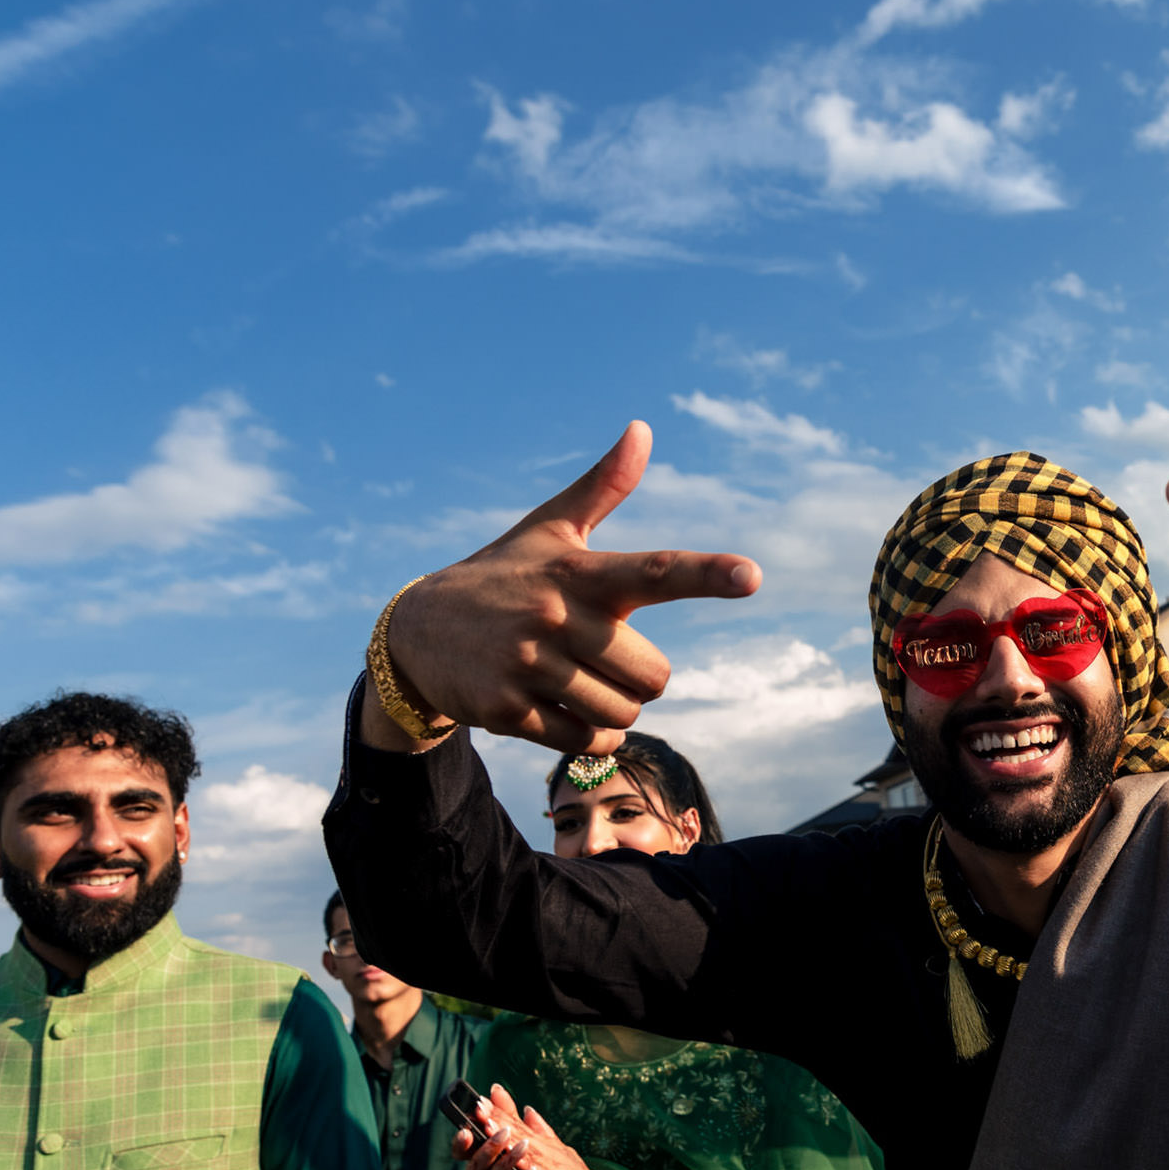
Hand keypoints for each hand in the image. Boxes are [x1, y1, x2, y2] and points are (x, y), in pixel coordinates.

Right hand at [365, 422, 761, 754]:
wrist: (416, 632)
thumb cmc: (503, 576)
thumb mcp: (549, 530)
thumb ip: (603, 487)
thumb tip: (642, 428)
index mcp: (579, 573)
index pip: (655, 571)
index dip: (707, 574)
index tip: (752, 576)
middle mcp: (556, 616)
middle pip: (653, 673)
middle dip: (641, 677)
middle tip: (604, 660)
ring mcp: (529, 664)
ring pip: (622, 712)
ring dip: (613, 709)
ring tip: (576, 683)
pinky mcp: (508, 710)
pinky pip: (585, 740)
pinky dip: (588, 736)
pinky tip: (562, 712)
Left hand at [453, 1085, 694, 1169]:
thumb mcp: (561, 1151)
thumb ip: (542, 1131)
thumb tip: (526, 1109)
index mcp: (548, 1147)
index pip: (521, 1128)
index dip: (500, 1114)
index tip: (480, 1099)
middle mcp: (552, 1154)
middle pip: (522, 1136)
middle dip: (499, 1120)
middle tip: (479, 1106)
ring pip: (530, 1154)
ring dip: (509, 1140)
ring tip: (489, 1127)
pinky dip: (532, 1169)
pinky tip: (518, 1161)